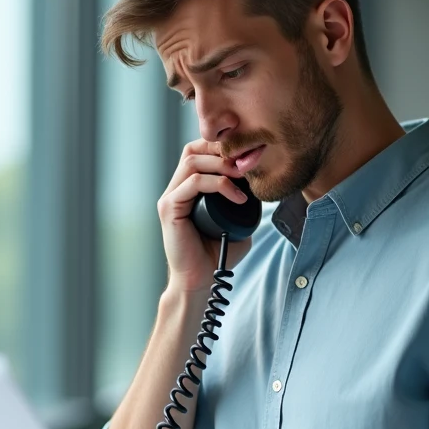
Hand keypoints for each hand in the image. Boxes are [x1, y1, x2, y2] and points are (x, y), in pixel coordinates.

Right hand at [159, 139, 252, 292]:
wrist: (200, 280)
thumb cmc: (215, 254)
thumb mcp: (235, 223)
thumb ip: (243, 205)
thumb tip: (260, 188)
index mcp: (187, 189)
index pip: (199, 153)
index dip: (220, 148)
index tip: (246, 157)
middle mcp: (176, 189)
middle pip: (193, 150)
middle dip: (221, 151)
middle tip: (245, 164)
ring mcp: (170, 197)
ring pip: (192, 162)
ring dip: (222, 165)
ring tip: (243, 178)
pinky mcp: (169, 208)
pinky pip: (193, 183)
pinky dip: (218, 185)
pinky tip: (238, 197)